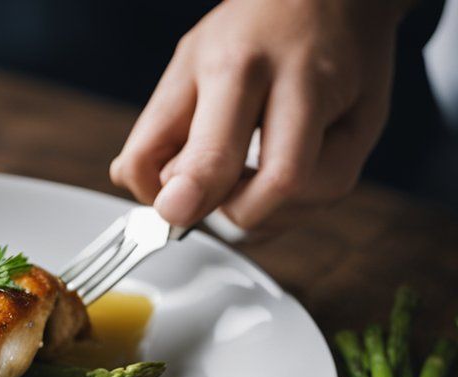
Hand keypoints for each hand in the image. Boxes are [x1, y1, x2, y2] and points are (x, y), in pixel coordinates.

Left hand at [109, 0, 411, 234]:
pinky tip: (265, 189)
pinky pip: (327, 196)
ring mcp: (340, 111)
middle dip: (229, 214)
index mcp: (239, 67)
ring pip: (306, 199)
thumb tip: (138, 188)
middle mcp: (298, 87)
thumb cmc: (253, 32)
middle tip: (202, 206)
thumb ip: (158, 130)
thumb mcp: (188, 65)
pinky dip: (287, 210)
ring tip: (236, 189)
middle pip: (277, 183)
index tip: (170, 212)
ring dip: (260, 215)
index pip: (214, 154)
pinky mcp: (367, 132)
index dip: (186, 200)